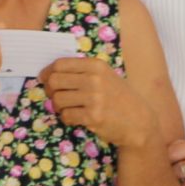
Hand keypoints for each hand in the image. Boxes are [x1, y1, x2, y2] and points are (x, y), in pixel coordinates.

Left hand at [42, 54, 159, 148]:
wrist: (139, 121)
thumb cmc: (119, 98)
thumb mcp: (106, 77)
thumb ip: (83, 72)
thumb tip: (50, 73)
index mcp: (96, 65)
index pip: (60, 64)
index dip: (48, 72)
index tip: (45, 79)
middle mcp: (95, 79)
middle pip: (55, 80)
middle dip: (50, 90)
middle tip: (55, 96)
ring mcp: (94, 98)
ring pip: (58, 99)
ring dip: (59, 106)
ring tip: (68, 108)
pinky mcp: (93, 116)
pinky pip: (66, 115)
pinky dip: (67, 118)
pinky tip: (77, 118)